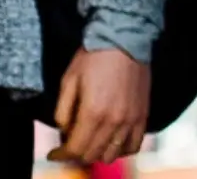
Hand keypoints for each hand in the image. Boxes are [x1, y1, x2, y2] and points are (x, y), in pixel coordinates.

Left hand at [48, 49, 149, 164]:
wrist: (124, 41)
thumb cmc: (92, 57)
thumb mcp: (68, 80)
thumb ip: (63, 109)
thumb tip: (63, 130)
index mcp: (93, 112)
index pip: (76, 147)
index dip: (61, 155)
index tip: (53, 154)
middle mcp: (114, 122)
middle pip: (93, 154)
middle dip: (76, 154)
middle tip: (66, 146)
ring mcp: (131, 121)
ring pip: (113, 154)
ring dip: (97, 153)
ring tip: (86, 143)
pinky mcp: (143, 117)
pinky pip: (133, 146)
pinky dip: (120, 150)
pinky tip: (110, 143)